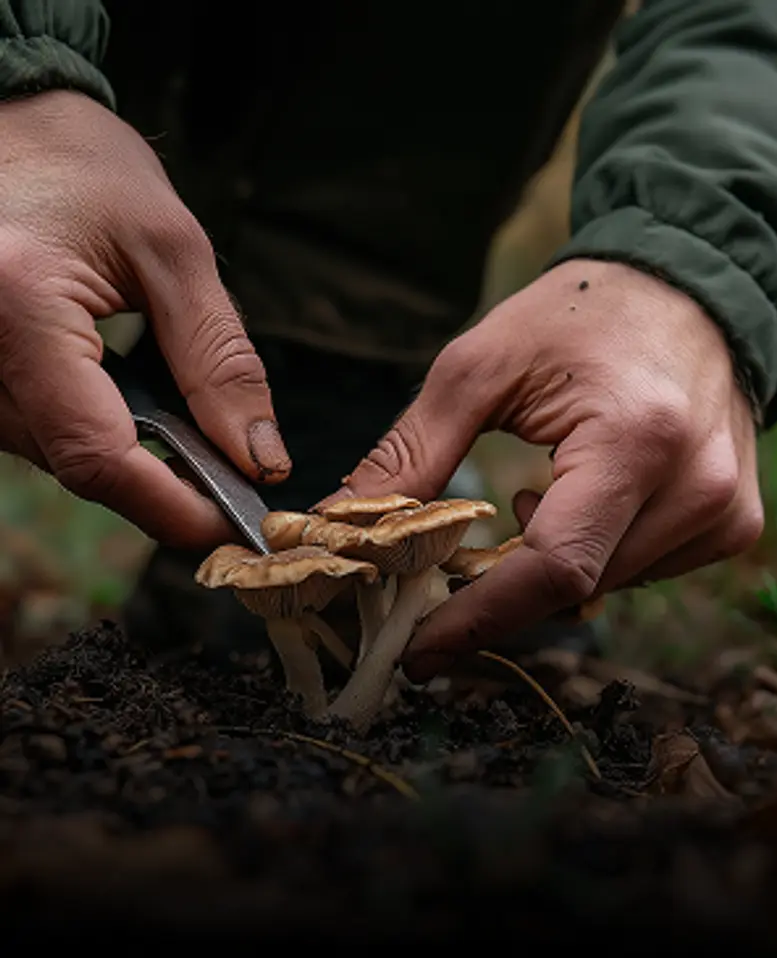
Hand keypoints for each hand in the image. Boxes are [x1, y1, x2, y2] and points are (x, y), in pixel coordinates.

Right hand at [0, 91, 289, 546]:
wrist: (13, 127)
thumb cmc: (88, 169)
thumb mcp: (175, 251)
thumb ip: (221, 361)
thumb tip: (260, 458)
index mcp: (18, 306)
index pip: (96, 453)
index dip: (173, 505)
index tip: (236, 520)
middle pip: (77, 465)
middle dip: (163, 488)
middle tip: (235, 480)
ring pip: (59, 458)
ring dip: (131, 461)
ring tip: (193, 434)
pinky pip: (42, 433)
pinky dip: (100, 434)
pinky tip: (139, 410)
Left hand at [322, 259, 763, 679]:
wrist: (685, 287)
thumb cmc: (579, 315)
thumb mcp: (481, 366)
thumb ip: (413, 451)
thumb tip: (344, 521)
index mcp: (635, 439)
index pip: (554, 567)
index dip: (479, 618)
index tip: (420, 651)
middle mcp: (696, 489)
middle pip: (575, 588)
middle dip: (497, 593)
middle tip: (442, 576)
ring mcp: (722, 513)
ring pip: (605, 587)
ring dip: (543, 569)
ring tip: (525, 501)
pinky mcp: (731, 524)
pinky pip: (639, 572)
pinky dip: (588, 555)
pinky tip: (573, 503)